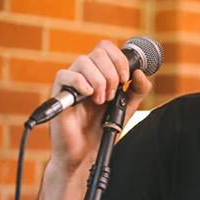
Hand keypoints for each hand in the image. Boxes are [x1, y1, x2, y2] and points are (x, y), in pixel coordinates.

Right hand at [48, 40, 153, 170]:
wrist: (86, 151)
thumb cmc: (102, 128)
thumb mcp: (127, 107)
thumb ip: (137, 90)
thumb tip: (140, 72)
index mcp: (99, 72)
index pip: (106, 48)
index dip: (119, 60)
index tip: (125, 80)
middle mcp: (84, 73)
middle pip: (98, 52)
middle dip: (112, 74)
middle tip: (113, 95)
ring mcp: (70, 82)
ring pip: (83, 61)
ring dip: (99, 81)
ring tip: (100, 101)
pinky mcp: (58, 94)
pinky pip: (65, 74)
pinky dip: (81, 83)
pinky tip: (88, 96)